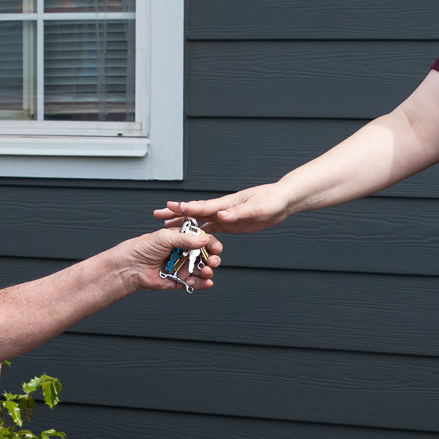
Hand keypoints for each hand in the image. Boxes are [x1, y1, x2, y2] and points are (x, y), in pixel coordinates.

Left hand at [116, 222, 223, 292]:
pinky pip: (194, 283)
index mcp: (182, 239)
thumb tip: (205, 239)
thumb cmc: (143, 248)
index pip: (202, 240)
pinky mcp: (179, 281)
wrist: (130, 266)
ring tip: (206, 271)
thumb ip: (186, 239)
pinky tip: (207, 282)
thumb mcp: (165, 237)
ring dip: (208, 271)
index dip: (211, 244)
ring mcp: (182, 267)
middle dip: (212, 258)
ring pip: (202, 270)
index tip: (215, 248)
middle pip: (205, 256)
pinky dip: (202, 284)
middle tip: (212, 260)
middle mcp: (184, 253)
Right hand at [153, 184, 292, 233]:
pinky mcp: (230, 224)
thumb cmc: (271, 201)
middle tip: (157, 215)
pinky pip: (210, 229)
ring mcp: (224, 216)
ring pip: (199, 221)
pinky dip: (199, 232)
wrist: (281, 202)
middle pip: (194, 212)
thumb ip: (237, 213)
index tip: (168, 207)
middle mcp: (221, 209)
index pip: (201, 206)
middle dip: (175, 214)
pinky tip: (190, 236)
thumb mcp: (256, 209)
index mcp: (225, 204)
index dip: (184, 208)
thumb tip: (221, 215)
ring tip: (166, 225)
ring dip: (183, 223)